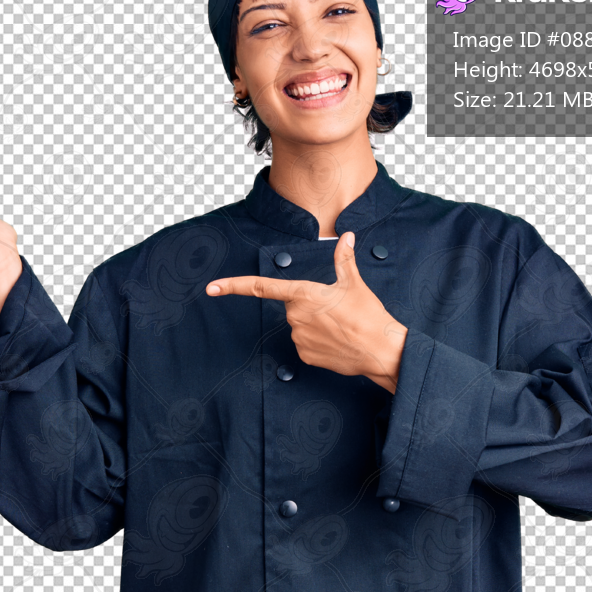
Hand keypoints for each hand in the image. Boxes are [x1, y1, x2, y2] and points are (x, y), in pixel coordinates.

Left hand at [205, 232, 407, 393]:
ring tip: (341, 327)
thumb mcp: (354, 283)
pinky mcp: (304, 355)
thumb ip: (344, 259)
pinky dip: (319, 342)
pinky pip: (305, 344)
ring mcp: (298, 337)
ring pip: (300, 326)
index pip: (261, 287)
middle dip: (311, 308)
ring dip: (316, 325)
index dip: (233, 286)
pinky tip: (337, 342)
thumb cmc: (368, 316)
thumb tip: (345, 236)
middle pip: (293, 307)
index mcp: (303, 294)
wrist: (380, 350)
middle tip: (337, 312)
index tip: (212, 287)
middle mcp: (295, 316)